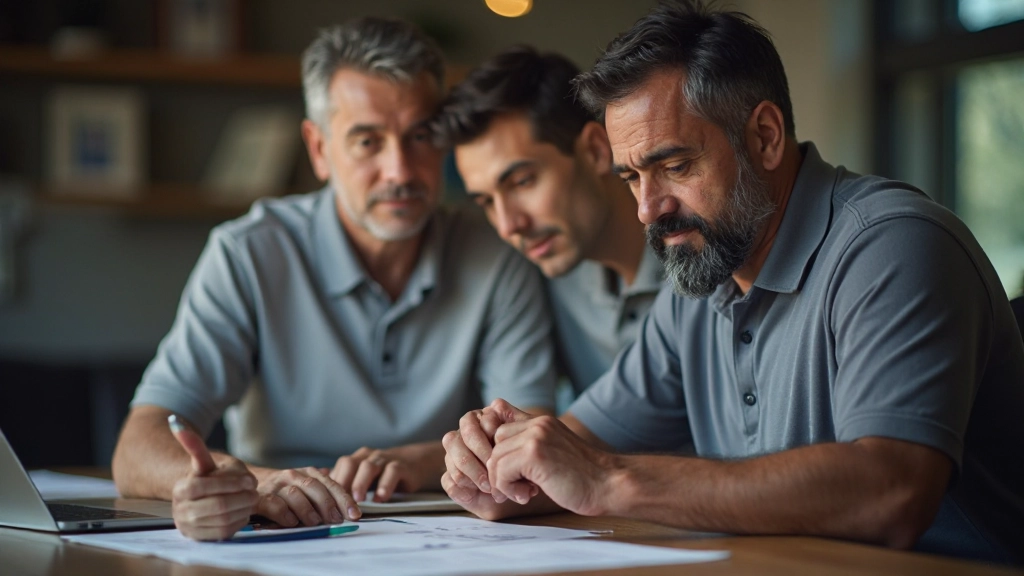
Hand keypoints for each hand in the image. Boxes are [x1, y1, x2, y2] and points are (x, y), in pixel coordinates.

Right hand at [169, 416, 257, 540]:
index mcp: (180, 490)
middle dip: (242, 498)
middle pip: (218, 506)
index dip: (231, 484)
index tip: (250, 480)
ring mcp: (190, 527)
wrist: (204, 497)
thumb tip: (175, 421)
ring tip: (250, 499)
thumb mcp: (205, 460)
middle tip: (254, 492)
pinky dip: (240, 520)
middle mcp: (180, 511)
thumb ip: (193, 445)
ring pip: (225, 520)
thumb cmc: (209, 476)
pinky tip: (243, 511)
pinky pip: (227, 532)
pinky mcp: (202, 539)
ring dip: (243, 509)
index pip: (204, 487)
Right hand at [251, 467, 360, 526]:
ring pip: (295, 493)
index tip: (355, 514)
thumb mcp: (307, 490)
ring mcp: (276, 485)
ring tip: (315, 523)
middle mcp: (293, 476)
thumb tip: (351, 509)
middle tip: (336, 520)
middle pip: (314, 487)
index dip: (344, 499)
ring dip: (307, 509)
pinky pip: (274, 504)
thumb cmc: (285, 492)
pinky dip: (284, 513)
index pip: (331, 485)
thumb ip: (325, 495)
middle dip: (328, 504)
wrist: (249, 486)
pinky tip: (292, 522)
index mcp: (309, 474)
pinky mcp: (261, 497)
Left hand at [328, 442, 444, 502]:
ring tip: (358, 500)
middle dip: (344, 482)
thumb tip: (322, 498)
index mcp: (356, 460)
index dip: (332, 484)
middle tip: (339, 501)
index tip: (326, 503)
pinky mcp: (401, 466)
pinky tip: (381, 498)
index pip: (339, 468)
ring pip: (369, 466)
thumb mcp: (363, 478)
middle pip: (350, 463)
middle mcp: (367, 457)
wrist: (415, 462)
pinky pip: (392, 472)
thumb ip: (346, 485)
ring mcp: (384, 459)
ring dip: (361, 483)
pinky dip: (385, 485)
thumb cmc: (383, 475)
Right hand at [441, 399, 535, 504]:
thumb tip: (498, 404)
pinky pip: (449, 481)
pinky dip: (466, 489)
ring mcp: (454, 457)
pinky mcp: (450, 479)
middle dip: (478, 455)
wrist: (523, 491)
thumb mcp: (526, 441)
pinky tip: (482, 493)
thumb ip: (515, 420)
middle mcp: (464, 436)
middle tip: (496, 470)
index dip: (490, 434)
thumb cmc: (526, 462)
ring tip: (493, 487)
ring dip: (474, 474)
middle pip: (457, 437)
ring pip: (452, 459)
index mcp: (481, 420)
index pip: (476, 421)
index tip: (506, 449)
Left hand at [488, 411, 617, 515]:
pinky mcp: (534, 454)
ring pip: (495, 458)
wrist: (608, 484)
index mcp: (541, 421)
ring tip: (524, 493)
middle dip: (499, 469)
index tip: (510, 473)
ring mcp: (535, 436)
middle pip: (494, 442)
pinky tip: (528, 495)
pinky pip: (501, 471)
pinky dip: (509, 489)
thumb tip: (496, 433)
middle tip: (517, 488)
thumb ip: (529, 442)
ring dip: (503, 482)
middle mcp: (537, 423)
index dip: (500, 453)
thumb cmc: (582, 475)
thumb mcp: (552, 451)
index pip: (500, 426)